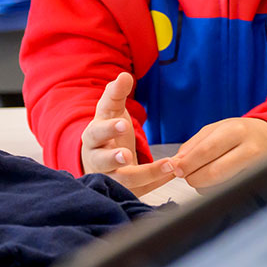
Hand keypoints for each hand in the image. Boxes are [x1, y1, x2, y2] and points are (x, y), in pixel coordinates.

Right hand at [80, 73, 173, 194]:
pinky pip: (140, 190)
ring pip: (124, 180)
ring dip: (147, 174)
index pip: (96, 132)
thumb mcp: (110, 112)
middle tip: (127, 154)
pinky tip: (173, 174)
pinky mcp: (123, 191)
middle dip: (114, 157)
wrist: (102, 162)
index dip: (109, 129)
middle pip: (102, 161)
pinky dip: (157, 183)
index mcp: (93, 137)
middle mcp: (97, 160)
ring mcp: (110, 178)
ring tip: (169, 166)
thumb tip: (124, 76)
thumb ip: (116, 93)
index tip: (123, 124)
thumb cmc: (107, 134)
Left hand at [169, 117, 266, 190]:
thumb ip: (193, 145)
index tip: (176, 169)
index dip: (187, 163)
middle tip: (186, 176)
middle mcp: (250, 149)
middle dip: (193, 177)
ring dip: (203, 185)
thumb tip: (175, 164)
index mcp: (236, 131)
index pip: (206, 151)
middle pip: (214, 172)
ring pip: (221, 186)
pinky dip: (215, 189)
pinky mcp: (257, 181)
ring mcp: (257, 168)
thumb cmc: (240, 132)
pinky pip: (228, 191)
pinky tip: (216, 180)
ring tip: (202, 175)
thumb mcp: (216, 129)